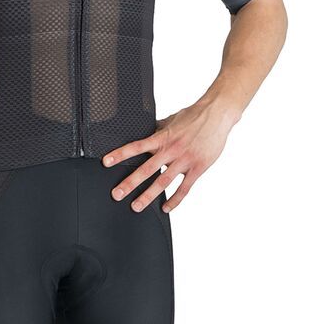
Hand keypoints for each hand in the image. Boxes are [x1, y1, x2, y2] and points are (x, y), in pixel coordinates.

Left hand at [102, 96, 240, 212]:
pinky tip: (166, 208)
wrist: (217, 115)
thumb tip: (143, 132)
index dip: (120, 154)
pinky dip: (175, 200)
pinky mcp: (198, 168)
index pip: (136, 146)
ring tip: (136, 206)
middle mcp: (171, 150)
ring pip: (164, 182)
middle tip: (117, 194)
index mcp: (162, 137)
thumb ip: (157, 130)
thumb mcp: (171, 120)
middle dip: (130, 183)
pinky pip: (185, 188)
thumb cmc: (194, 116)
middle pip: (147, 169)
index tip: (106, 162)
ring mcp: (184, 160)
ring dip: (149, 196)